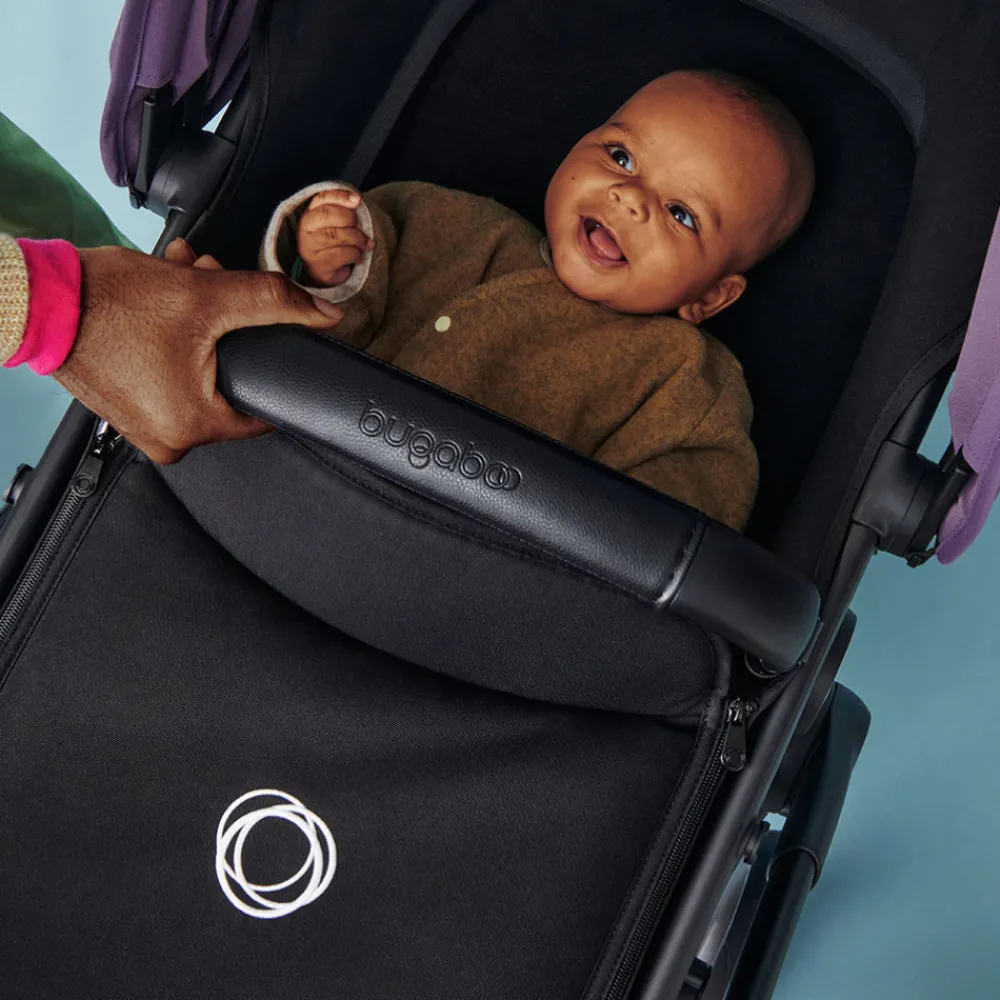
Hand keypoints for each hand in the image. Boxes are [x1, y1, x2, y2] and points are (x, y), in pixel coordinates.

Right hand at [53, 242, 343, 464]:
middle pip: (231, 378)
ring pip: (201, 370)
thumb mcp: (206, 295)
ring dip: (201, 319)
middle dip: (228, 322)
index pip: (265, 406)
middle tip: (210, 278)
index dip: (271, 356)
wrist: (40, 299)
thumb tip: (323, 315)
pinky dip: (175, 336)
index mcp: (195, 426)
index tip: (259, 323)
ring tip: (184, 278)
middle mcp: (171, 439)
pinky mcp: (129, 411)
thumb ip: (273, 304)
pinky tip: (166, 297)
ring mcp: (147, 428)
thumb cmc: (109, 302)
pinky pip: (170, 375)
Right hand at [297, 188, 372, 286]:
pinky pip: (342, 254)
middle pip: (328, 214)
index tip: (358, 200)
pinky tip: (358, 257)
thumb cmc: (333, 244)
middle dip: (350, 219)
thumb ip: (343, 209)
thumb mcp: (336, 225)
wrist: (323, 272)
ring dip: (357, 239)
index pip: (322, 198)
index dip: (341, 197)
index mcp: (310, 214)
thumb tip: (357, 199)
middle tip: (360, 227)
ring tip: (365, 244)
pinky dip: (356, 254)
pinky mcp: (318, 265)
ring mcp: (310, 248)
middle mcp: (306, 229)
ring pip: (337, 235)